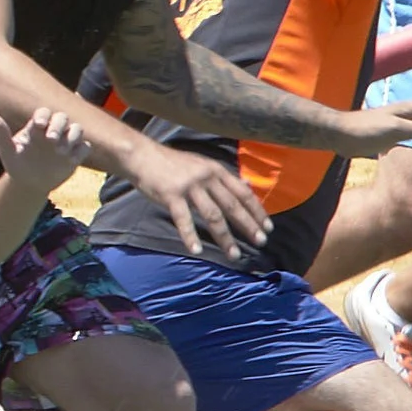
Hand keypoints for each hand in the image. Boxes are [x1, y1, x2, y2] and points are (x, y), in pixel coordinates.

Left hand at [0, 107, 95, 195]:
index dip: (44, 116)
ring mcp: (65, 142)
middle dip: (59, 126)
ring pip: (77, 129)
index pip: (44, 113)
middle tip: (51, 140)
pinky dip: (81, 150)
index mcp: (37, 126)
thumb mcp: (7, 150)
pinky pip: (85, 147)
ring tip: (61, 152)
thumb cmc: (16, 164)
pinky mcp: (75, 155)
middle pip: (63, 118)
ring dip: (72, 137)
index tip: (39, 126)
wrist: (29, 184)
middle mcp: (53, 130)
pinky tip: (72, 159)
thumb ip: (0, 133)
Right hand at [129, 144, 272, 253]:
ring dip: (225, 238)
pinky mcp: (171, 195)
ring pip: (213, 216)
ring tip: (234, 255)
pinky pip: (183, 220)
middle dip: (248, 225)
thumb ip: (223, 177)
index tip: (268, 227)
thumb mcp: (203, 164)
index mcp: (216, 170)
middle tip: (261, 242)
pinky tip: (197, 250)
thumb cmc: (173, 163)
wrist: (143, 155)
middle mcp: (207, 177)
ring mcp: (189, 187)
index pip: (243, 193)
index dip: (257, 211)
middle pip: (232, 206)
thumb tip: (247, 186)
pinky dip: (190, 236)